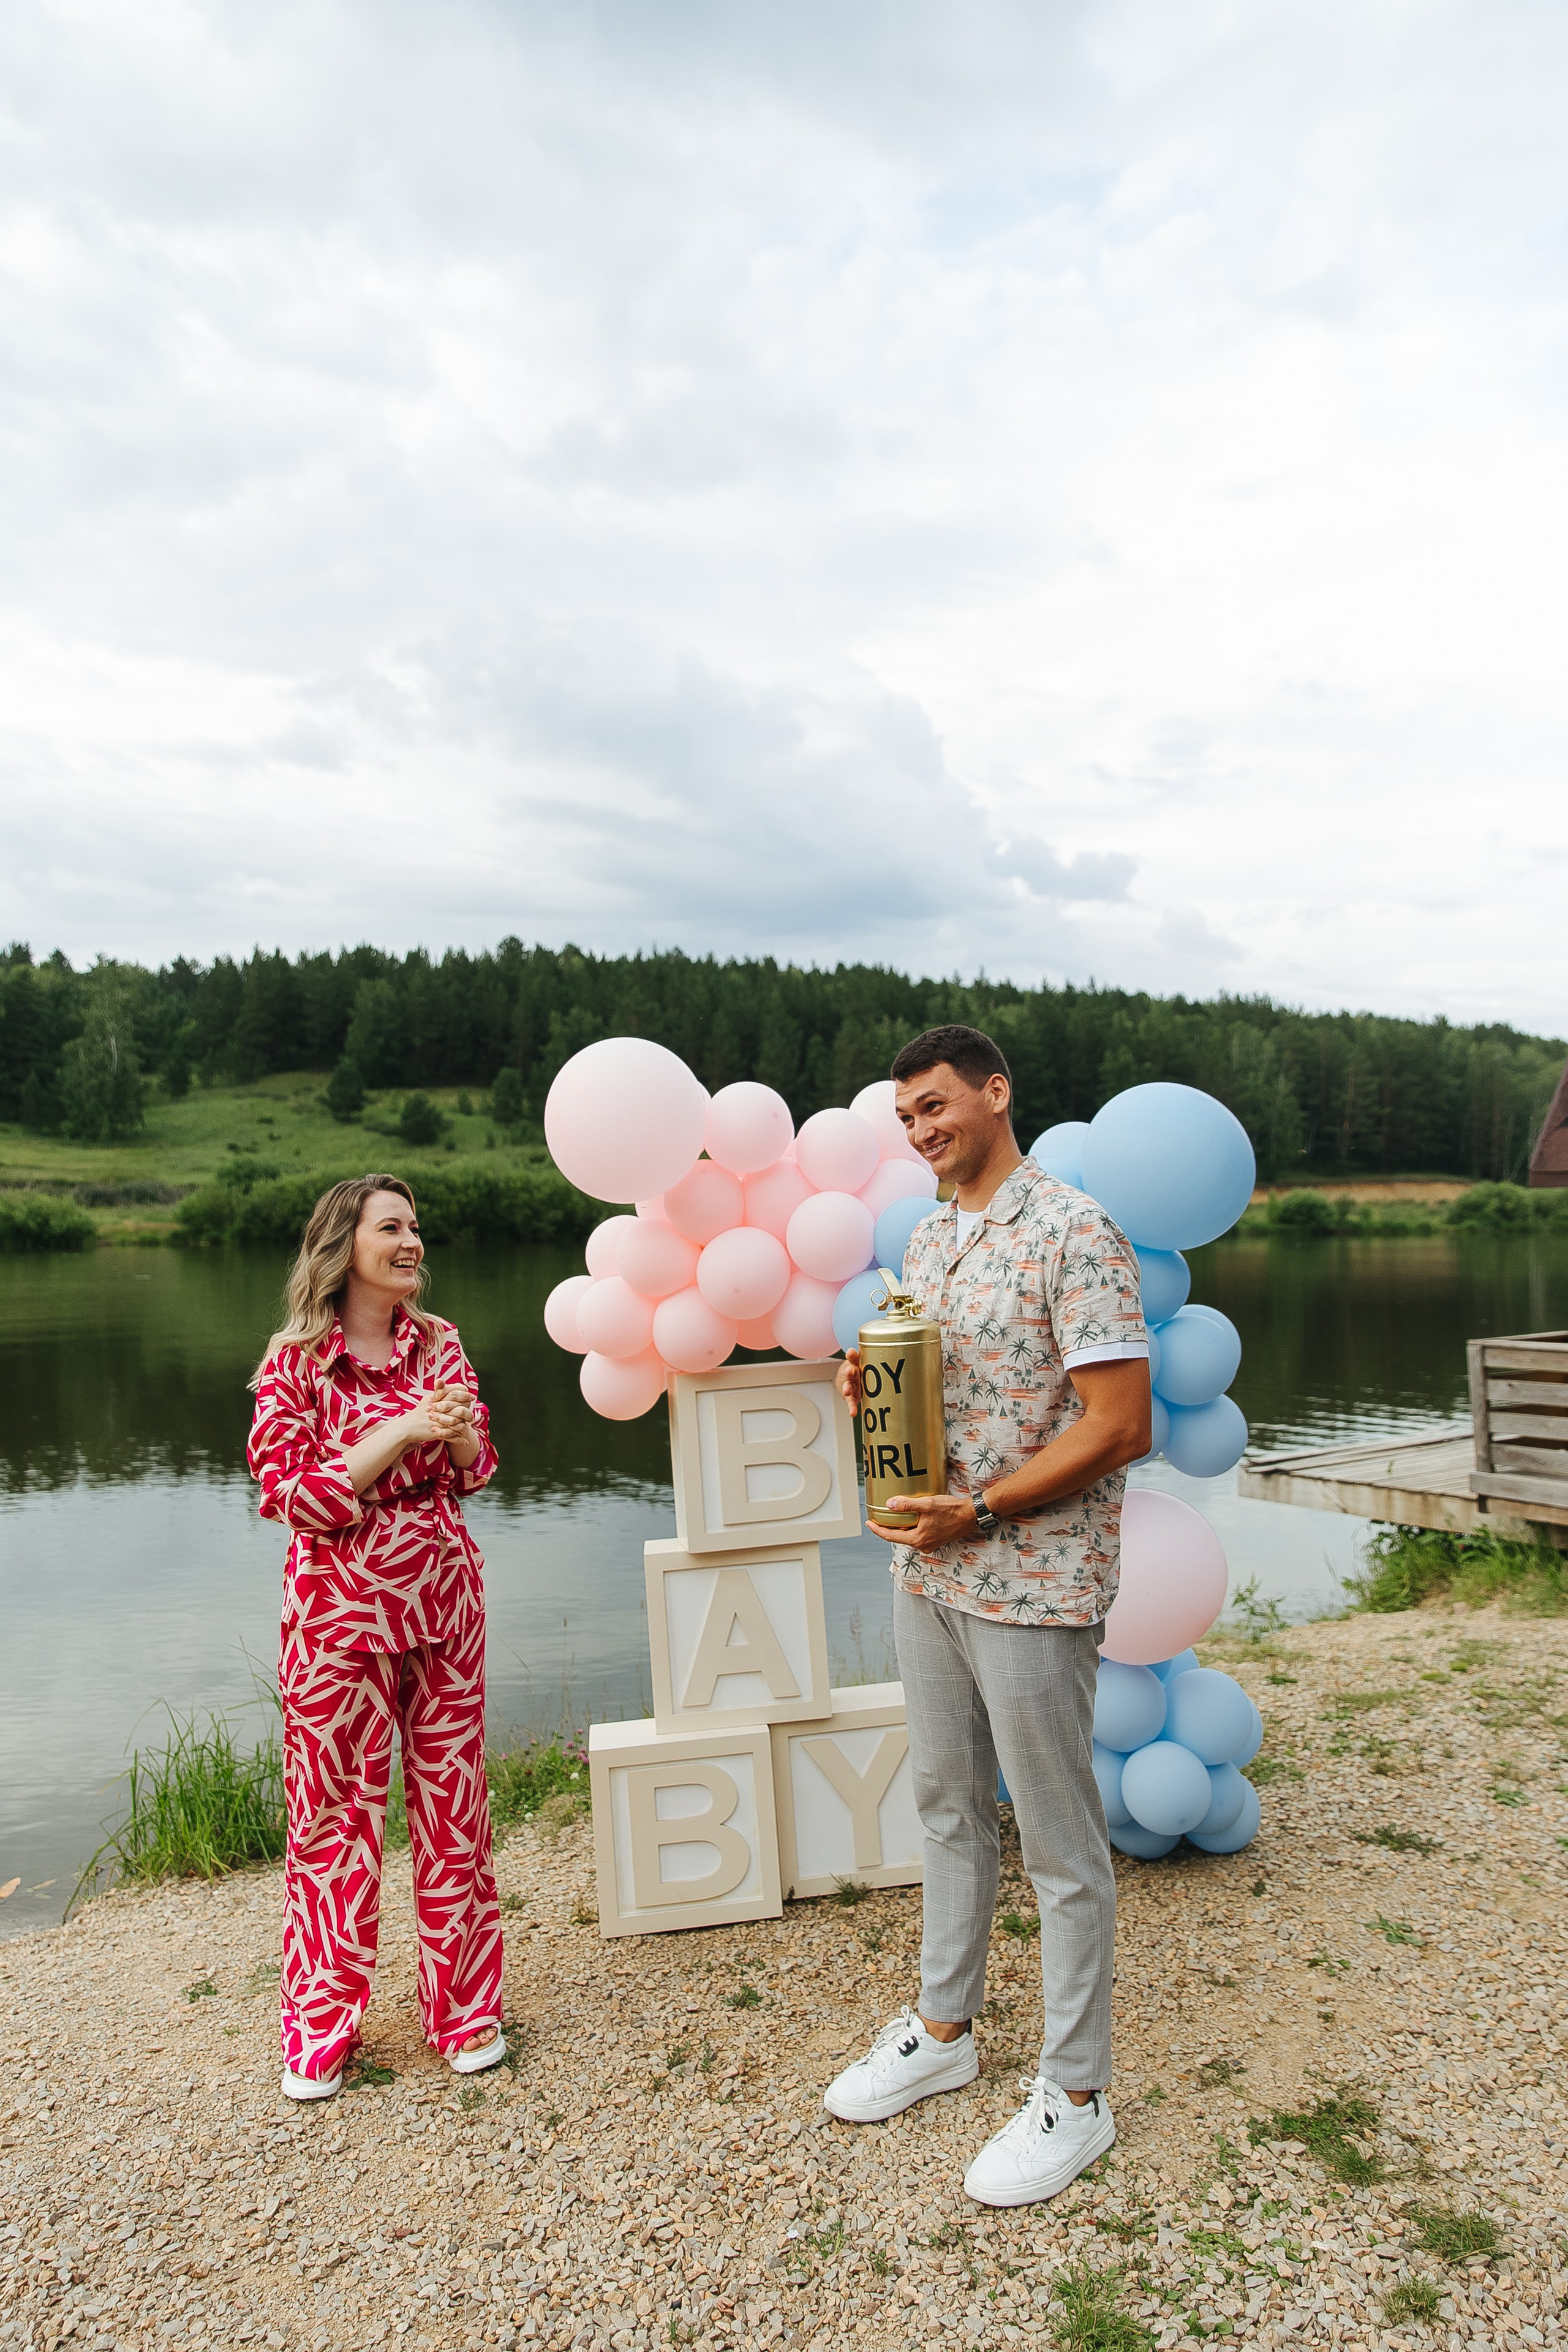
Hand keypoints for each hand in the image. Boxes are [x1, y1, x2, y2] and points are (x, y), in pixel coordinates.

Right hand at [399, 1384, 472, 1449]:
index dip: (464, 1393)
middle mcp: (437, 1408)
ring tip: (468, 1425)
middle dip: (467, 1410)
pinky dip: (460, 1440)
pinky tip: (465, 1442)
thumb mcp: (427, 1399)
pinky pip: (452, 1436)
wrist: (406, 1427)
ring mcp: (438, 1420)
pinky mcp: (437, 1431)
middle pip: (458, 1406)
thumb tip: (445, 1383)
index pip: (454, 1392)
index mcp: (436, 1398)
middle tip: (471, 1414)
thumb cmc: (418, 1414)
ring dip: (465, 1425)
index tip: (471, 1396)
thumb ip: (437, 1392)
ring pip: (457, 1422)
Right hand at [837, 1348, 861, 1413]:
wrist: (847, 1381)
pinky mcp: (851, 1397)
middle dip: (849, 1372)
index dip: (852, 1355)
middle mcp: (850, 1375)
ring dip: (847, 1389)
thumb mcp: (858, 1362)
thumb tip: (853, 1350)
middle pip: (849, 1372)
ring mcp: (849, 1386)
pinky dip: (851, 1408)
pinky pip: (851, 1402)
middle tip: (850, 1371)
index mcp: (853, 1364)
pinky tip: (852, 1412)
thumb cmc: (855, 1370)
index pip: (852, 1358)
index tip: (851, 1353)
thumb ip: (857, 1356)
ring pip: (848, 1387)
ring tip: (847, 1391)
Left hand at [865, 1492, 979, 1552]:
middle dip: (887, 1528)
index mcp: (918, 1539)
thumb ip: (907, 1505)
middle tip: (878, 1518)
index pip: (890, 1537)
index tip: (869, 1523)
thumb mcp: (927, 1505)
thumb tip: (890, 1504)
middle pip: (898, 1537)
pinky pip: (917, 1535)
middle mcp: (923, 1545)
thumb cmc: (952, 1510)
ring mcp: (929, 1544)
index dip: (877, 1530)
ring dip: (899, 1527)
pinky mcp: (935, 1539)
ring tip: (891, 1517)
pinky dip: (910, 1527)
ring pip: (908, 1536)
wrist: (971, 1515)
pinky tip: (909, 1518)